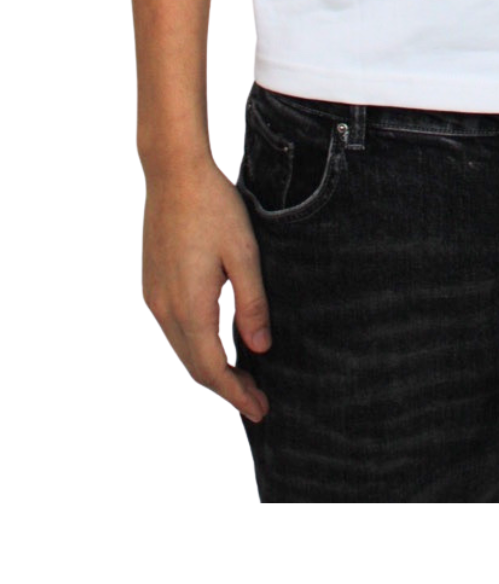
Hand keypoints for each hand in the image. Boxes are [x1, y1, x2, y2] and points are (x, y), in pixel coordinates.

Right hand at [141, 154, 271, 423]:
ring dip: (210, 368)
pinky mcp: (152, 284)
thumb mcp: (244, 253)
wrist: (173, 172)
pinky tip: (217, 343)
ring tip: (243, 377)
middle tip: (258, 401)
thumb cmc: (214, 207)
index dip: (236, 394)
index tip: (260, 411)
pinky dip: (196, 347)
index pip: (212, 369)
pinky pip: (174, 330)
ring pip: (182, 349)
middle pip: (194, 366)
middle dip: (226, 388)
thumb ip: (253, 303)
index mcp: (189, 305)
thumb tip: (261, 348)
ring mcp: (154, 297)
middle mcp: (164, 309)